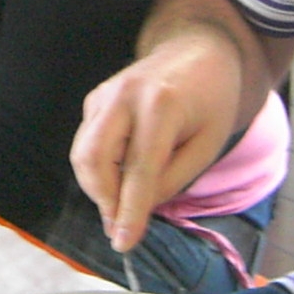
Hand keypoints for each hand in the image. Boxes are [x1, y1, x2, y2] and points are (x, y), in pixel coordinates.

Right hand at [70, 26, 244, 251]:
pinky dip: (98, 168)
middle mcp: (124, 96)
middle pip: (93, 159)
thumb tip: (136, 210)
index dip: (129, 212)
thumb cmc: (211, 100)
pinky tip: (121, 173)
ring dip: (98, 187)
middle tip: (120, 224)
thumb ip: (172, 179)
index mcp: (162, 106)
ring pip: (82, 153)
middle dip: (103, 200)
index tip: (123, 243)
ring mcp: (104, 94)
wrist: (197, 50)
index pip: (139, 171)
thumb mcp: (208, 145)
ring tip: (122, 202)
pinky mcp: (94, 98)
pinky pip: (86, 143)